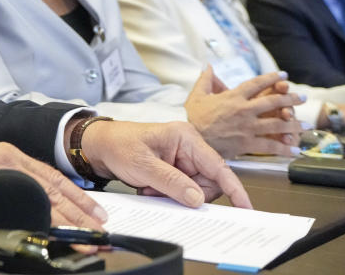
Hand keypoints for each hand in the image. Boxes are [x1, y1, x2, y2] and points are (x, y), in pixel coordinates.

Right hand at [0, 134, 107, 228]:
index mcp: (8, 156)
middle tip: (99, 230)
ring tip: (83, 237)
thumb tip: (28, 201)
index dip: (77, 196)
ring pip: (40, 198)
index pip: (52, 177)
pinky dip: (32, 221)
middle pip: (52, 190)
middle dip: (78, 213)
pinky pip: (11, 208)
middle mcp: (6, 160)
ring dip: (64, 220)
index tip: (96, 212)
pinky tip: (47, 233)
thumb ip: (3, 178)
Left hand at [79, 119, 251, 208]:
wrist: (99, 146)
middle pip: (208, 183)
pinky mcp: (175, 170)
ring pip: (194, 190)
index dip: (234, 188)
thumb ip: (172, 182)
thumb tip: (197, 198)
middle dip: (187, 194)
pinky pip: (182, 191)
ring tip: (150, 187)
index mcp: (186, 138)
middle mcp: (189, 148)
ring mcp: (182, 160)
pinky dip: (166, 195)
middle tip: (159, 191)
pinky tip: (149, 187)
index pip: (218, 166)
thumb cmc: (119, 145)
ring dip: (174, 195)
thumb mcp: (144, 165)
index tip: (245, 206)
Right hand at [184, 67, 303, 156]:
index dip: (272, 78)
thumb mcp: (196, 94)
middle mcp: (243, 110)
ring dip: (295, 124)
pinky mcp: (246, 144)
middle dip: (291, 99)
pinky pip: (269, 146)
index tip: (284, 76)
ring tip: (308, 125)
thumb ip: (205, 79)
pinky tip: (296, 150)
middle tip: (302, 98)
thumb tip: (207, 65)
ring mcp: (246, 127)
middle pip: (272, 102)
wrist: (188, 138)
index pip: (257, 83)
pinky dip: (284, 149)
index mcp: (233, 96)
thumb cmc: (191, 117)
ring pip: (276, 124)